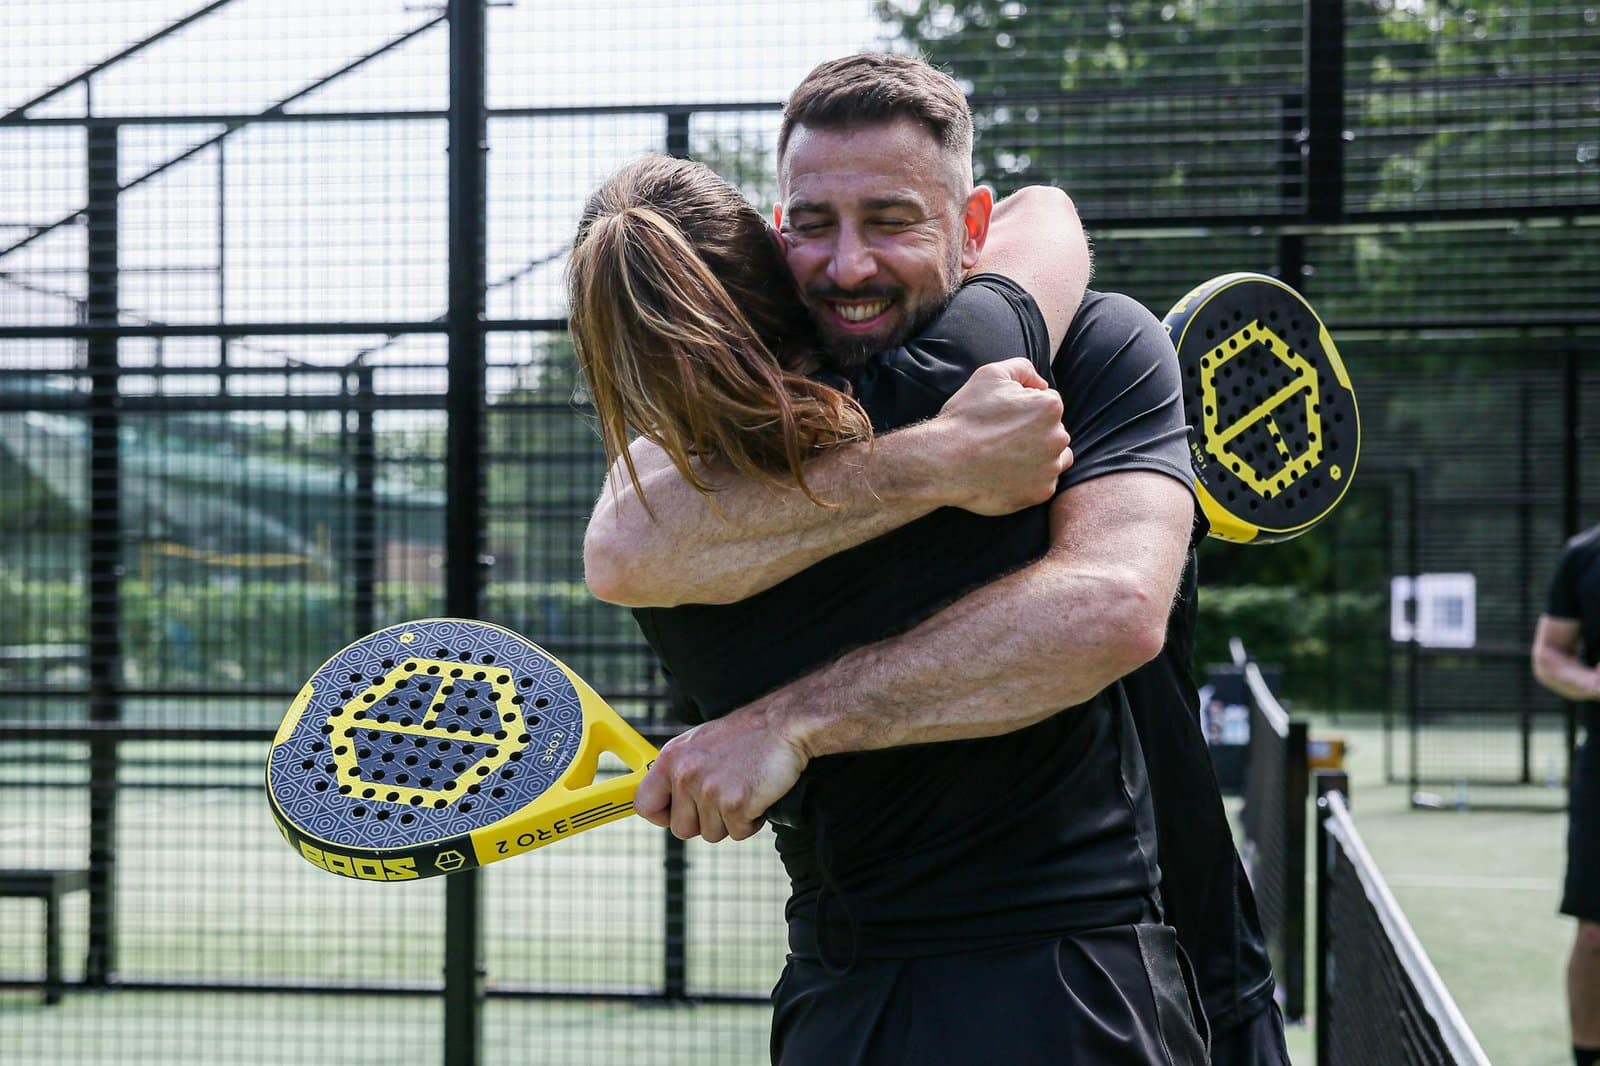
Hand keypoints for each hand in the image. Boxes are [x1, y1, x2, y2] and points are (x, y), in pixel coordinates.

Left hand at [633, 702, 808, 842]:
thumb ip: (679, 770)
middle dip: (704, 822)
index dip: (662, 816)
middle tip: (725, 797)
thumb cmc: (746, 734)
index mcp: (671, 758)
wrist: (784, 724)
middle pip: (681, 829)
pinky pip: (738, 833)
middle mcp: (685, 775)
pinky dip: (751, 821)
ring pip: (711, 834)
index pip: (645, 804)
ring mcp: (709, 791)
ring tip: (743, 789)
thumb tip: (665, 800)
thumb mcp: (699, 744)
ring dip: (730, 820)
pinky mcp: (735, 804)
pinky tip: (757, 795)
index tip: (676, 814)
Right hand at [931, 358, 1072, 515]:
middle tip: (1001, 438)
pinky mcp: (1040, 493)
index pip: (1048, 403)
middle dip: (1034, 433)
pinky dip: (1029, 480)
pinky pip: (1043, 483)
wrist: (943, 461)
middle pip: (1053, 431)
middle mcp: (1057, 438)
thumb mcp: (990, 375)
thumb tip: (1040, 384)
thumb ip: (1022, 369)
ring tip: (1006, 457)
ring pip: (1053, 458)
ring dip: (1037, 456)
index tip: (1002, 418)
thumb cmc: (965, 418)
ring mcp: (1050, 468)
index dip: (1023, 408)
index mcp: (1049, 407)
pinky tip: (1006, 474)